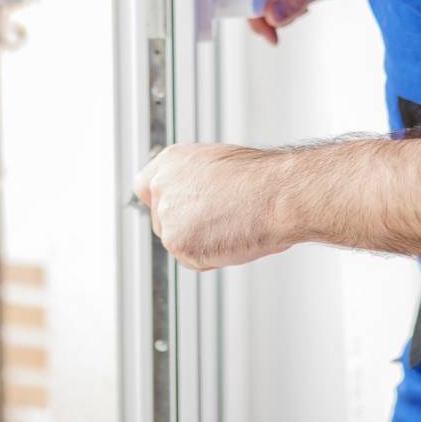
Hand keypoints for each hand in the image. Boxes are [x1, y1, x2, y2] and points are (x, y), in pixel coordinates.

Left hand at [132, 142, 295, 269]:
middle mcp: (162, 186)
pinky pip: (191, 260)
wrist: (275, 196)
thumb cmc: (259, 179)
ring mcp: (168, 216)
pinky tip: (230, 238)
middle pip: (160, 218)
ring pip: (176, 241)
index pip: (145, 186)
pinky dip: (209, 257)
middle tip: (215, 221)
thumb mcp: (218, 165)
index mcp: (171, 161)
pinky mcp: (178, 243)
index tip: (175, 209)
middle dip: (183, 226)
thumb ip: (193, 180)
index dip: (162, 201)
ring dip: (199, 242)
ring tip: (230, 224)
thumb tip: (193, 197)